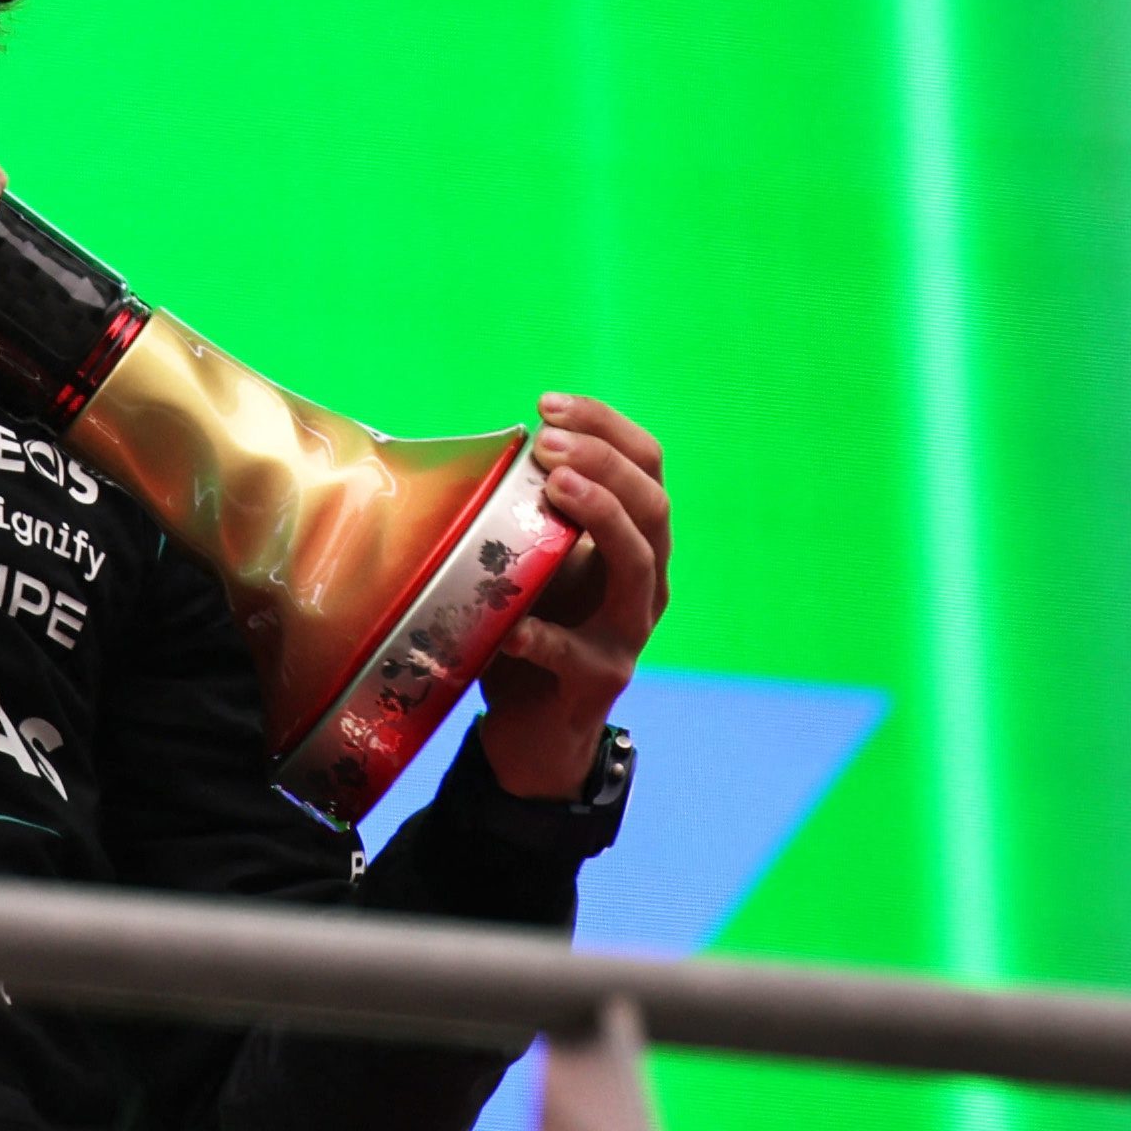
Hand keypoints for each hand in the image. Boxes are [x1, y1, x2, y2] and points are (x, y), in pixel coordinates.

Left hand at [478, 392, 670, 798]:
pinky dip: (540, 634)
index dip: (606, 427)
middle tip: (548, 444)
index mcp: (632, 539)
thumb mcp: (529, 557)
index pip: (645, 465)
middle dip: (604, 463)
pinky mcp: (599, 680)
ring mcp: (628, 631)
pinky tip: (507, 623)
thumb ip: (523, 510)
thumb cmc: (530, 625)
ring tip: (556, 487)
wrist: (531, 726)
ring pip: (639, 565)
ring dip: (601, 518)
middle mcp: (644, 579)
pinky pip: (577, 653)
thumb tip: (479, 446)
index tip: (548, 404)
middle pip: (651, 505)